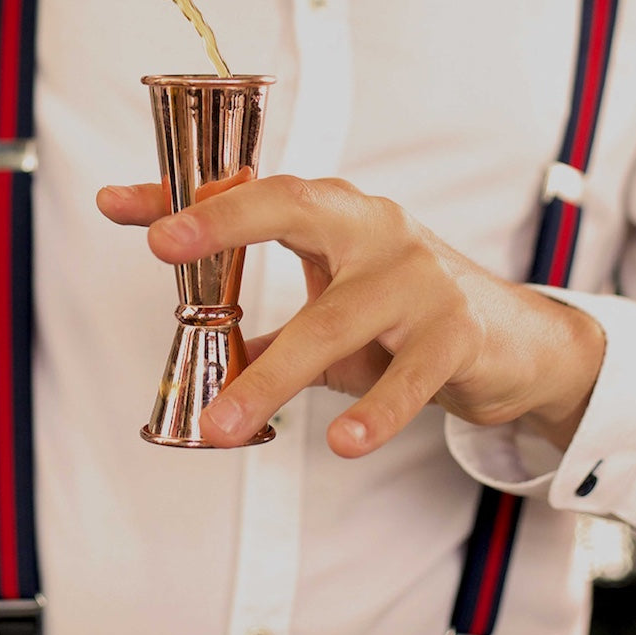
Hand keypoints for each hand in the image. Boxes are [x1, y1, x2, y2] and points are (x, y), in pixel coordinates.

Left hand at [97, 175, 604, 455]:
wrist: (514, 340)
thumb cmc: (401, 311)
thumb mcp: (326, 299)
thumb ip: (257, 313)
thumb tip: (182, 334)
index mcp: (337, 211)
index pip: (255, 191)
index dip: (191, 200)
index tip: (121, 207)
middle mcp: (375, 228)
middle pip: (296, 208)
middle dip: (228, 221)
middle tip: (165, 244)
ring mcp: (419, 276)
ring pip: (336, 319)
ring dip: (274, 376)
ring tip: (223, 425)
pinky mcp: (457, 332)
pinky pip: (409, 374)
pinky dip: (375, 411)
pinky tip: (343, 443)